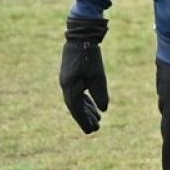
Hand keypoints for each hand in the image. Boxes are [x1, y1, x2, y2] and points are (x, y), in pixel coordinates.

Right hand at [59, 16, 109, 133]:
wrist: (81, 38)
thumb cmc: (90, 56)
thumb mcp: (98, 76)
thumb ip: (100, 93)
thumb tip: (103, 109)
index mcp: (70, 86)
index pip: (76, 109)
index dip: (84, 120)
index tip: (91, 130)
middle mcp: (66, 86)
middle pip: (76, 107)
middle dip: (85, 118)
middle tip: (95, 129)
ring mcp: (68, 81)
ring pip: (77, 101)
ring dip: (87, 111)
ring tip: (98, 120)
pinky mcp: (72, 77)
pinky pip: (78, 93)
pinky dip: (86, 101)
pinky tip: (94, 107)